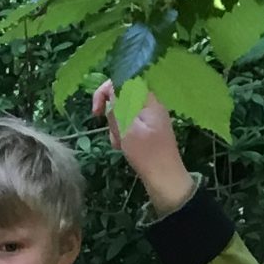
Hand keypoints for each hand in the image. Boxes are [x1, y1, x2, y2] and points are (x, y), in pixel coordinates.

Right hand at [91, 81, 196, 213]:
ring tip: (121, 145)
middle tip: (116, 135)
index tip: (96, 111)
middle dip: (112, 116)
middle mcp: (151, 107)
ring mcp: (151, 120)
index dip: (106, 91)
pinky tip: (124, 149)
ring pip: (123, 115)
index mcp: (149, 102)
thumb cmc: (147, 156)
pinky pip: (129, 127)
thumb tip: (110, 88)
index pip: (124, 81)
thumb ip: (118, 106)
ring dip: (116, 128)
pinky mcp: (149, 133)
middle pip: (122, 99)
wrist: (166, 183)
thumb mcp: (128, 129)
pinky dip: (123, 136)